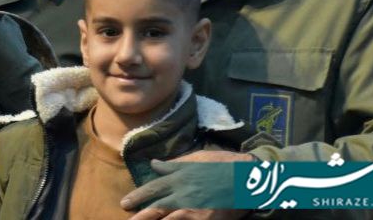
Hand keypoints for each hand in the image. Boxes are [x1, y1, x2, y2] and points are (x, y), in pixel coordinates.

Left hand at [122, 150, 252, 219]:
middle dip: (140, 217)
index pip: (153, 189)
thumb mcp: (196, 158)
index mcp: (179, 177)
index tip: (124, 203)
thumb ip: (174, 164)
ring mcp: (193, 209)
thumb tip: (154, 164)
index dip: (138, 197)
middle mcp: (183, 194)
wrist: (248, 177)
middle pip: (156, 208)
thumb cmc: (223, 164)